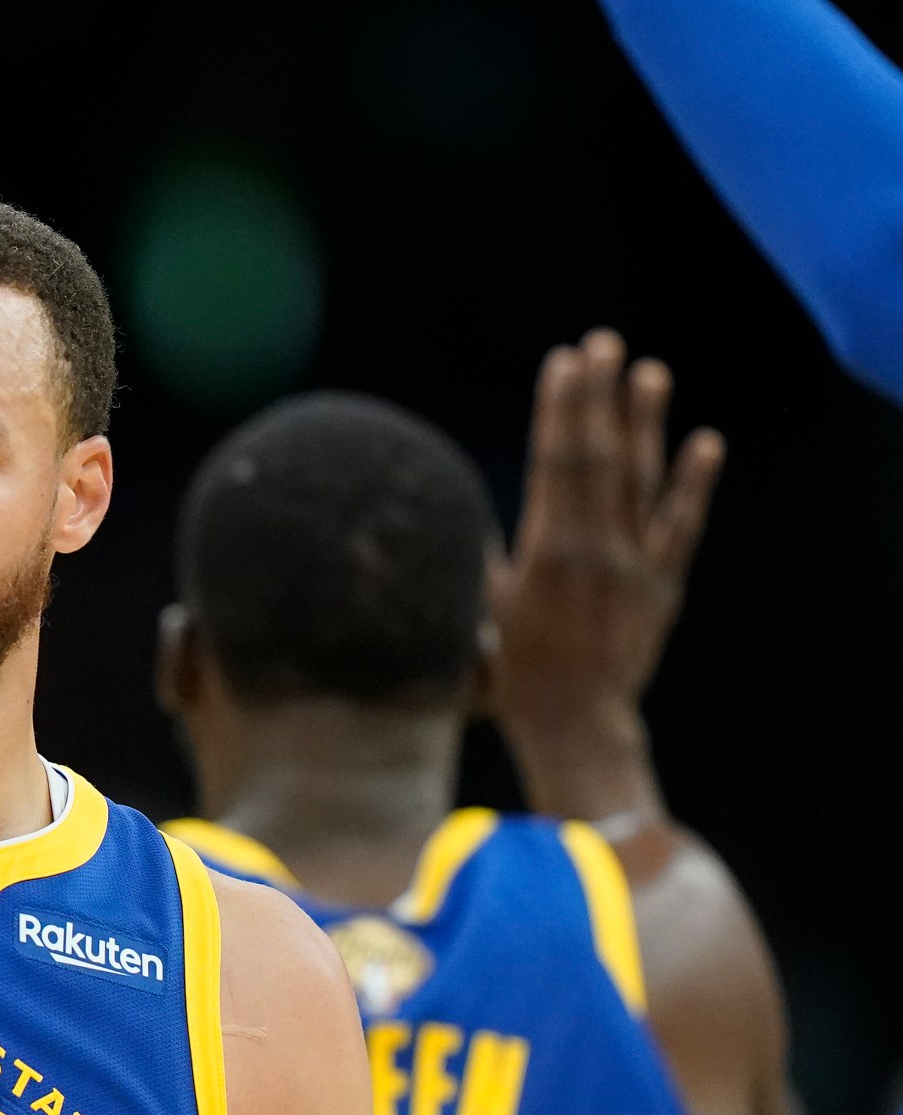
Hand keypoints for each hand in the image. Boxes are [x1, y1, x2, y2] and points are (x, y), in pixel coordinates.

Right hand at [489, 328, 724, 819]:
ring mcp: (636, 566)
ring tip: (650, 372)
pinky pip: (682, 528)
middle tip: (603, 343)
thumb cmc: (510, 675)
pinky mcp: (662, 587)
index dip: (562, 408)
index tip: (564, 362)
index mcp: (549, 552)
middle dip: (600, 397)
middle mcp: (598, 549)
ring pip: (643, 481)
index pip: (558, 462)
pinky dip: (694, 485)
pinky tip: (706, 444)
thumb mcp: (478, 611)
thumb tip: (456, 511)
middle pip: (602, 457)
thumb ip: (477, 558)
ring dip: (647, 423)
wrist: (574, 724)